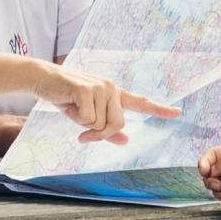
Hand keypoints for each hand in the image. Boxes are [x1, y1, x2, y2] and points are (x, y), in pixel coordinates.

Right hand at [31, 63, 179, 143]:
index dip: (159, 109)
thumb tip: (125, 140)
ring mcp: (101, 87)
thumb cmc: (65, 98)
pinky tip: (68, 103)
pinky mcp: (87, 89)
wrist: (43, 79)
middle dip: (99, 135)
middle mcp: (111, 88)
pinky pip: (88, 119)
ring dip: (84, 125)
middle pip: (118, 125)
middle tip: (82, 134)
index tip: (177, 113)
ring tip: (72, 108)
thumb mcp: (86, 117)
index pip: (140, 103)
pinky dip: (75, 118)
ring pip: (101, 125)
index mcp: (114, 94)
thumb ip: (105, 129)